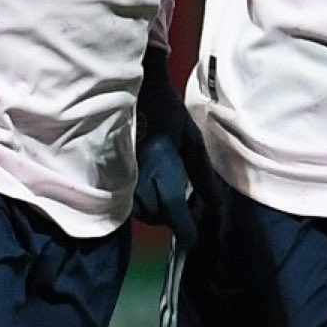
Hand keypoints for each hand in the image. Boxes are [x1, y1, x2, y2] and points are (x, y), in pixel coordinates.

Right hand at [133, 51, 213, 248]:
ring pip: (144, 212)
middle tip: (185, 197)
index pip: (175, 212)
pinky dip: (143, 200)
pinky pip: (130, 202)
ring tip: (166, 186)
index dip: (187, 230)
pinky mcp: (111, 176)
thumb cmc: (163, 109)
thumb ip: (202, 172)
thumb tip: (215, 202)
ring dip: (158, 208)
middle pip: (160, 217)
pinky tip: (150, 182)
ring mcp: (123, 178)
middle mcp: (138, 179)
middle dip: (174, 215)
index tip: (195, 238)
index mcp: (161, 167)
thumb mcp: (190, 136)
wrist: (127, 88)